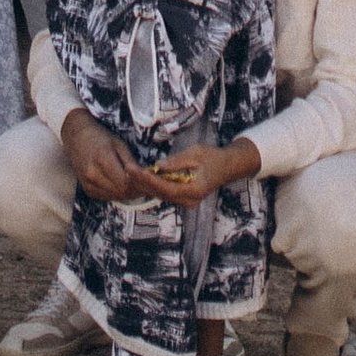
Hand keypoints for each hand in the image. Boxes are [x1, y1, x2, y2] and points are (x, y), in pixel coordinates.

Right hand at [62, 110, 152, 202]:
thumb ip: (130, 162)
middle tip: (145, 184)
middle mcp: (93, 174)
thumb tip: (144, 177)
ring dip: (127, 194)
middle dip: (135, 190)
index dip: (138, 184)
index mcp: (102, 159)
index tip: (148, 182)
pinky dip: (116, 193)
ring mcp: (88, 183)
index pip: (125, 183)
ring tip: (135, 184)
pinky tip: (122, 185)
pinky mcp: (87, 189)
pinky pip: (106, 197)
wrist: (76, 137)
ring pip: (114, 197)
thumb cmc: (100, 137)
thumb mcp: (119, 144)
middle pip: (121, 192)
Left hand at [141, 143, 258, 205]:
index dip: (149, 180)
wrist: (227, 167)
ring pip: (161, 194)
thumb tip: (158, 165)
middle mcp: (188, 200)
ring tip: (131, 171)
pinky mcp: (183, 198)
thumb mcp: (196, 153)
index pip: (166, 188)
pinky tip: (143, 175)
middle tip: (127, 169)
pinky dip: (154, 184)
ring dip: (146, 184)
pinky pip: (166, 192)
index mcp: (193, 191)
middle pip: (160, 193)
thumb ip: (177, 161)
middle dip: (142, 182)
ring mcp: (186, 201)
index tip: (135, 171)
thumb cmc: (213, 158)